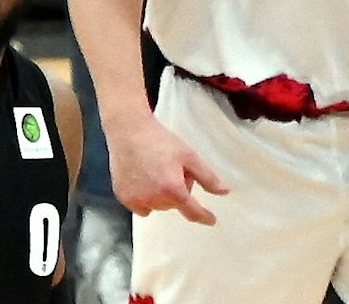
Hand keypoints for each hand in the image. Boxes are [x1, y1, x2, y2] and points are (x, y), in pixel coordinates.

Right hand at [107, 115, 229, 224]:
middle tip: (172, 170)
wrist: (128, 130)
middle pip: (174, 205)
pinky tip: (142, 180)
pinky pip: (141, 207)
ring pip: (158, 206)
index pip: (193, 212)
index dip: (204, 216)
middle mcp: (154, 199)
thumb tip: (225, 192)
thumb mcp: (189, 155)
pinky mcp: (123, 197)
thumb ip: (208, 177)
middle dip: (177, 192)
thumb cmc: (160, 140)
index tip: (211, 220)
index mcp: (173, 189)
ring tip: (155, 173)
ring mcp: (137, 199)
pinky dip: (145, 199)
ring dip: (161, 196)